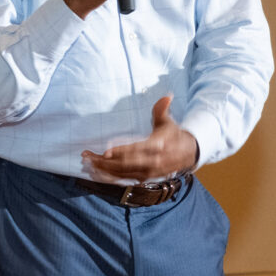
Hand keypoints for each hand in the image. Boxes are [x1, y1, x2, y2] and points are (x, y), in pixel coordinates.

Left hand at [82, 96, 197, 182]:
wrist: (187, 154)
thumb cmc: (173, 134)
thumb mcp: (168, 121)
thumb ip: (162, 109)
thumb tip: (166, 96)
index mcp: (157, 146)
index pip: (137, 150)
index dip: (121, 151)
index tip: (105, 152)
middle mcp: (153, 162)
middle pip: (125, 164)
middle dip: (105, 162)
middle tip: (88, 156)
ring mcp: (148, 172)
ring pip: (123, 173)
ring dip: (104, 169)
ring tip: (88, 163)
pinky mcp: (145, 177)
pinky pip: (125, 179)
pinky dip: (111, 176)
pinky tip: (98, 172)